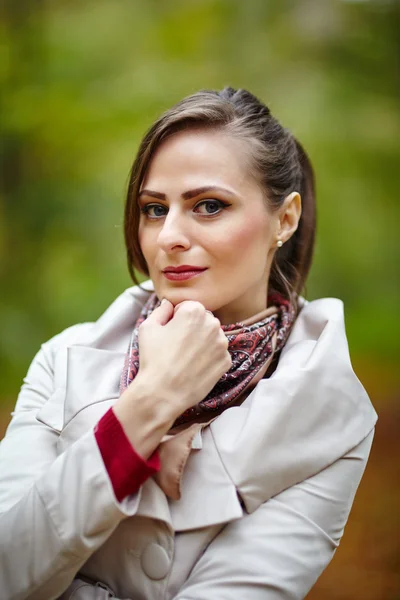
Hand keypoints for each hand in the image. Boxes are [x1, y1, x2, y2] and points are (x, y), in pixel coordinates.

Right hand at [113, 299, 230, 457]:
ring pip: (212, 336)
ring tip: (186, 358)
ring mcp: (222, 343)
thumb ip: (161, 310)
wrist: (163, 393)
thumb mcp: (148, 327)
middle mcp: (212, 323)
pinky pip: (218, 354)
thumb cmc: (153, 358)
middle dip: (192, 328)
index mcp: (194, 311)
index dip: (177, 318)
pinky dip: (209, 358)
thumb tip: (168, 304)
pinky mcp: (226, 361)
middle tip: (177, 346)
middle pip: (203, 320)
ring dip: (202, 342)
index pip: (188, 306)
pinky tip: (195, 367)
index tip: (170, 332)